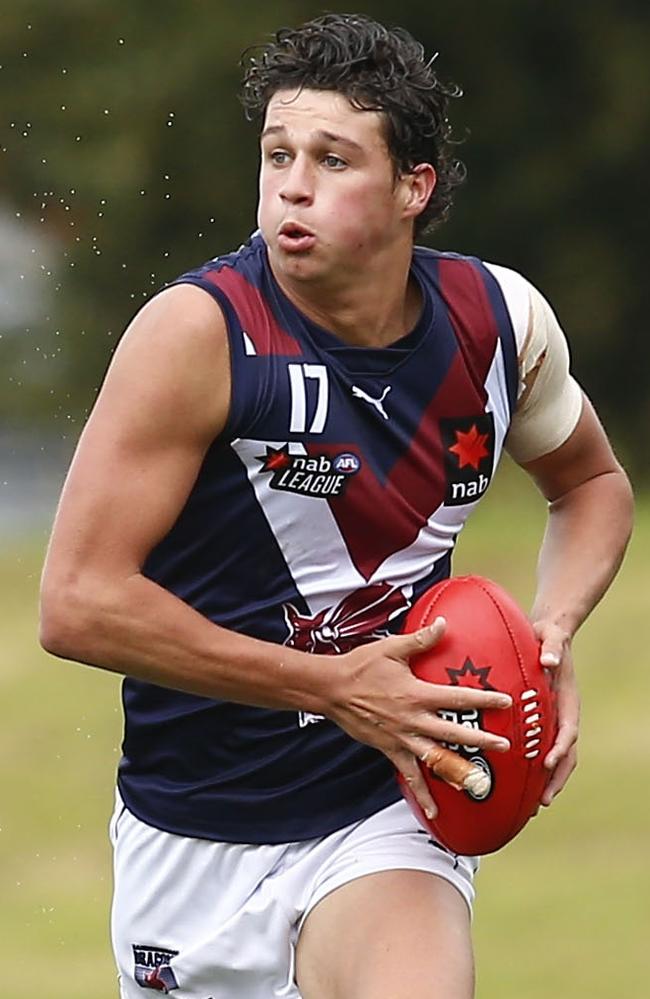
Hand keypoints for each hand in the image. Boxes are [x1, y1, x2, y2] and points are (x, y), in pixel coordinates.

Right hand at [324, 617, 512, 820]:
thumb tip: (445, 624)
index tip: (506, 701)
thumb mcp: (392, 648)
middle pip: (454, 732)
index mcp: (417, 694)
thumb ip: (421, 639)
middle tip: (505, 745)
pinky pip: (410, 776)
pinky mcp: (390, 751)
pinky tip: (435, 811)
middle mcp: (413, 720)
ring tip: (480, 781)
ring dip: (459, 770)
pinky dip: (422, 794)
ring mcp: (402, 738)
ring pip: (436, 759)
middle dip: (481, 739)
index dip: (483, 699)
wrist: (331, 690)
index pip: (457, 698)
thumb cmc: (361, 666)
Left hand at [535, 621, 579, 805]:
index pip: (568, 730)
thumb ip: (551, 649)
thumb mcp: (550, 638)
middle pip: (567, 754)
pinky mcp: (542, 722)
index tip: (548, 763)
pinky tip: (520, 786)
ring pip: (556, 758)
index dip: (560, 748)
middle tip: (543, 802)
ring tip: (535, 807)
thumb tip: (549, 661)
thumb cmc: (549, 638)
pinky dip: (535, 770)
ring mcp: (554, 722)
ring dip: (548, 782)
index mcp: (568, 701)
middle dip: (556, 779)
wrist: (549, 636)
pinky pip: (542, 750)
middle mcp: (563, 716)